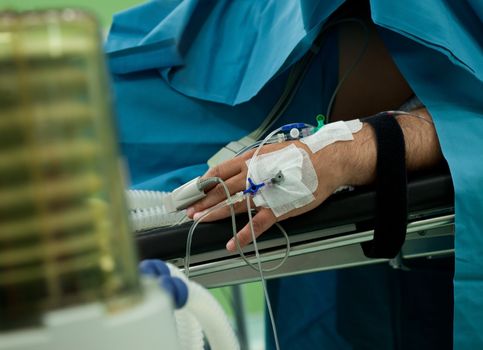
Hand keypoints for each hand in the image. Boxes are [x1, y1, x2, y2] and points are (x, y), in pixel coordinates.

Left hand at [187, 124, 376, 251]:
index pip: (220, 171)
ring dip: (214, 214)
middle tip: (189, 209)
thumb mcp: (272, 151)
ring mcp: (264, 193)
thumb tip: (239, 168)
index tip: (194, 189)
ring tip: (199, 221)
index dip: (204, 181)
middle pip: (221, 189)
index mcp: (251, 160)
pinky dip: (243, 235)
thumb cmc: (301, 156)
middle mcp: (253, 175)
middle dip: (203, 200)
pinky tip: (231, 243)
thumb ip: (254, 160)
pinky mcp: (277, 209)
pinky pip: (256, 225)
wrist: (327, 162)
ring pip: (233, 205)